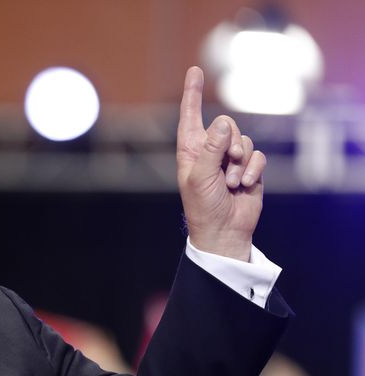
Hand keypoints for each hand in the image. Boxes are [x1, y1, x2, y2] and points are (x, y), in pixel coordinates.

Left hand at [176, 66, 266, 261]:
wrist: (224, 231)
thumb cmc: (203, 207)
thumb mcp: (201, 177)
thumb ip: (211, 148)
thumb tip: (222, 123)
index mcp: (191, 150)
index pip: (190, 116)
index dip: (192, 94)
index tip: (194, 71)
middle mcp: (210, 151)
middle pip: (226, 125)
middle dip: (230, 143)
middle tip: (227, 164)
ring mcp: (231, 159)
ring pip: (244, 141)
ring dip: (240, 163)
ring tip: (231, 183)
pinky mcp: (249, 169)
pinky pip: (257, 156)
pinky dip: (252, 170)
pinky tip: (244, 185)